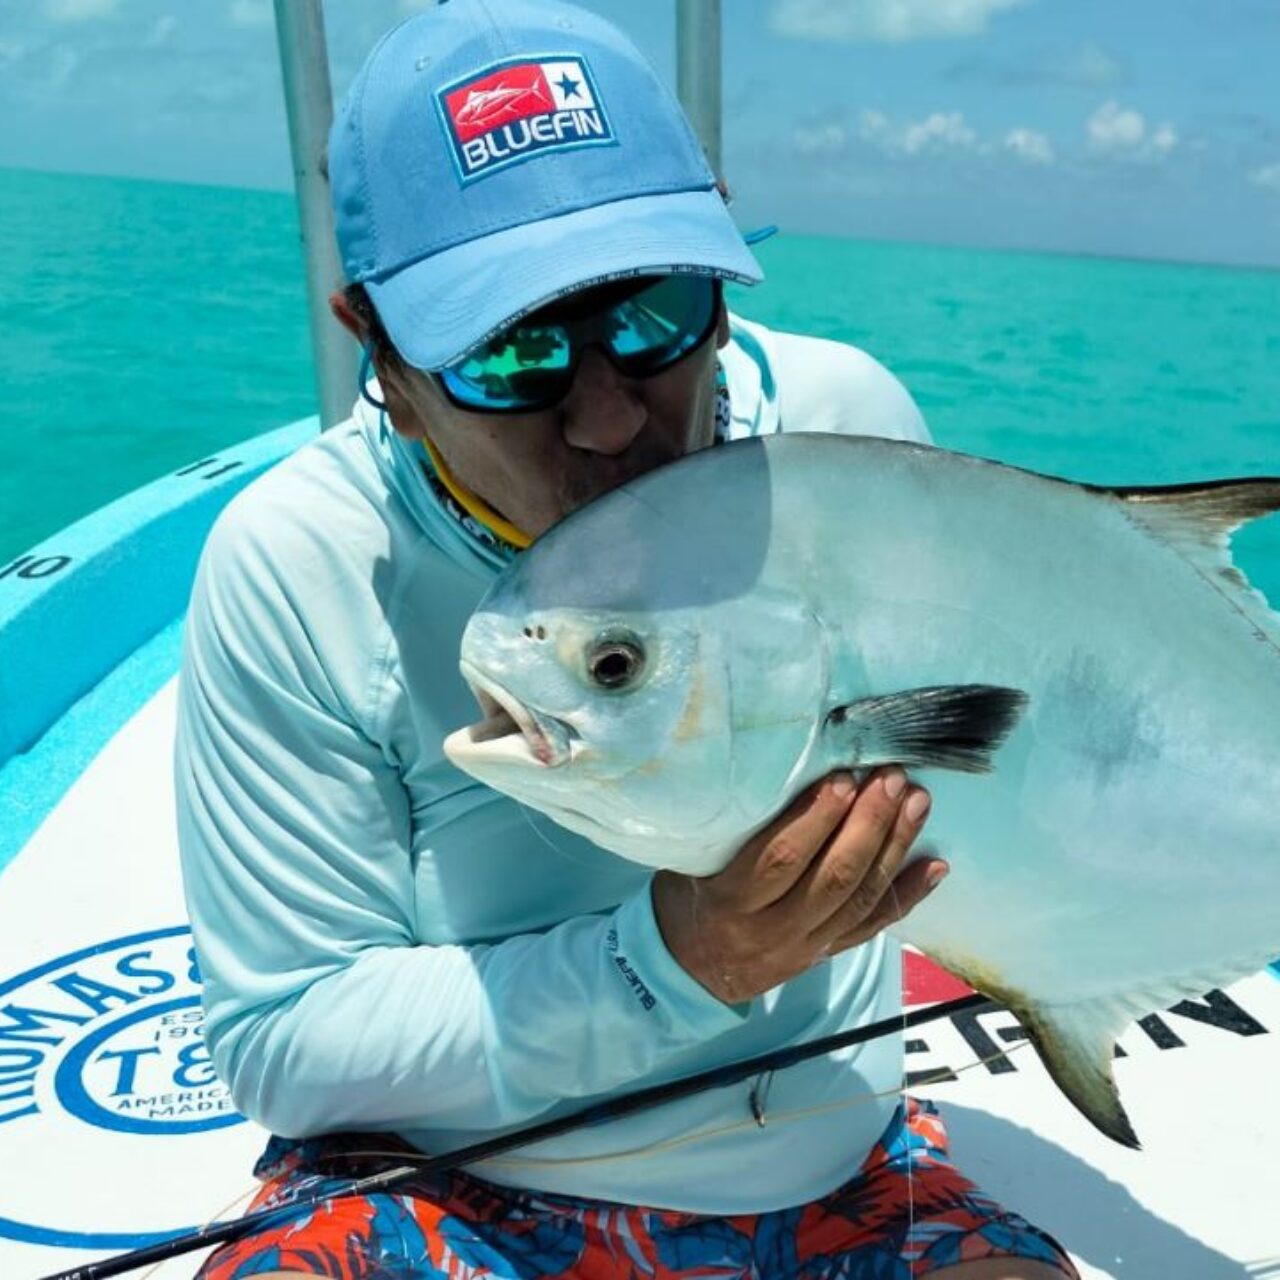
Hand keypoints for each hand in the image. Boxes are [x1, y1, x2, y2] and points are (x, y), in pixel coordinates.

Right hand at [652, 769, 946, 1004]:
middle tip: (890, 779)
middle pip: (831, 876)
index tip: (843, 777)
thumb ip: (730, 832)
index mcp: (731, 901)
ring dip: (894, 847)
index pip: (781, 858)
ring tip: (916, 801)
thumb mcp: (692, 864)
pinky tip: (935, 865)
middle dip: (868, 824)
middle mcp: (773, 929)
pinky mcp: (826, 955)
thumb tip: (772, 771)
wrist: (690, 971)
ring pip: (858, 898)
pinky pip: (872, 926)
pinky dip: (907, 895)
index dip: (816, 818)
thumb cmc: (687, 897)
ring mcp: (805, 946)